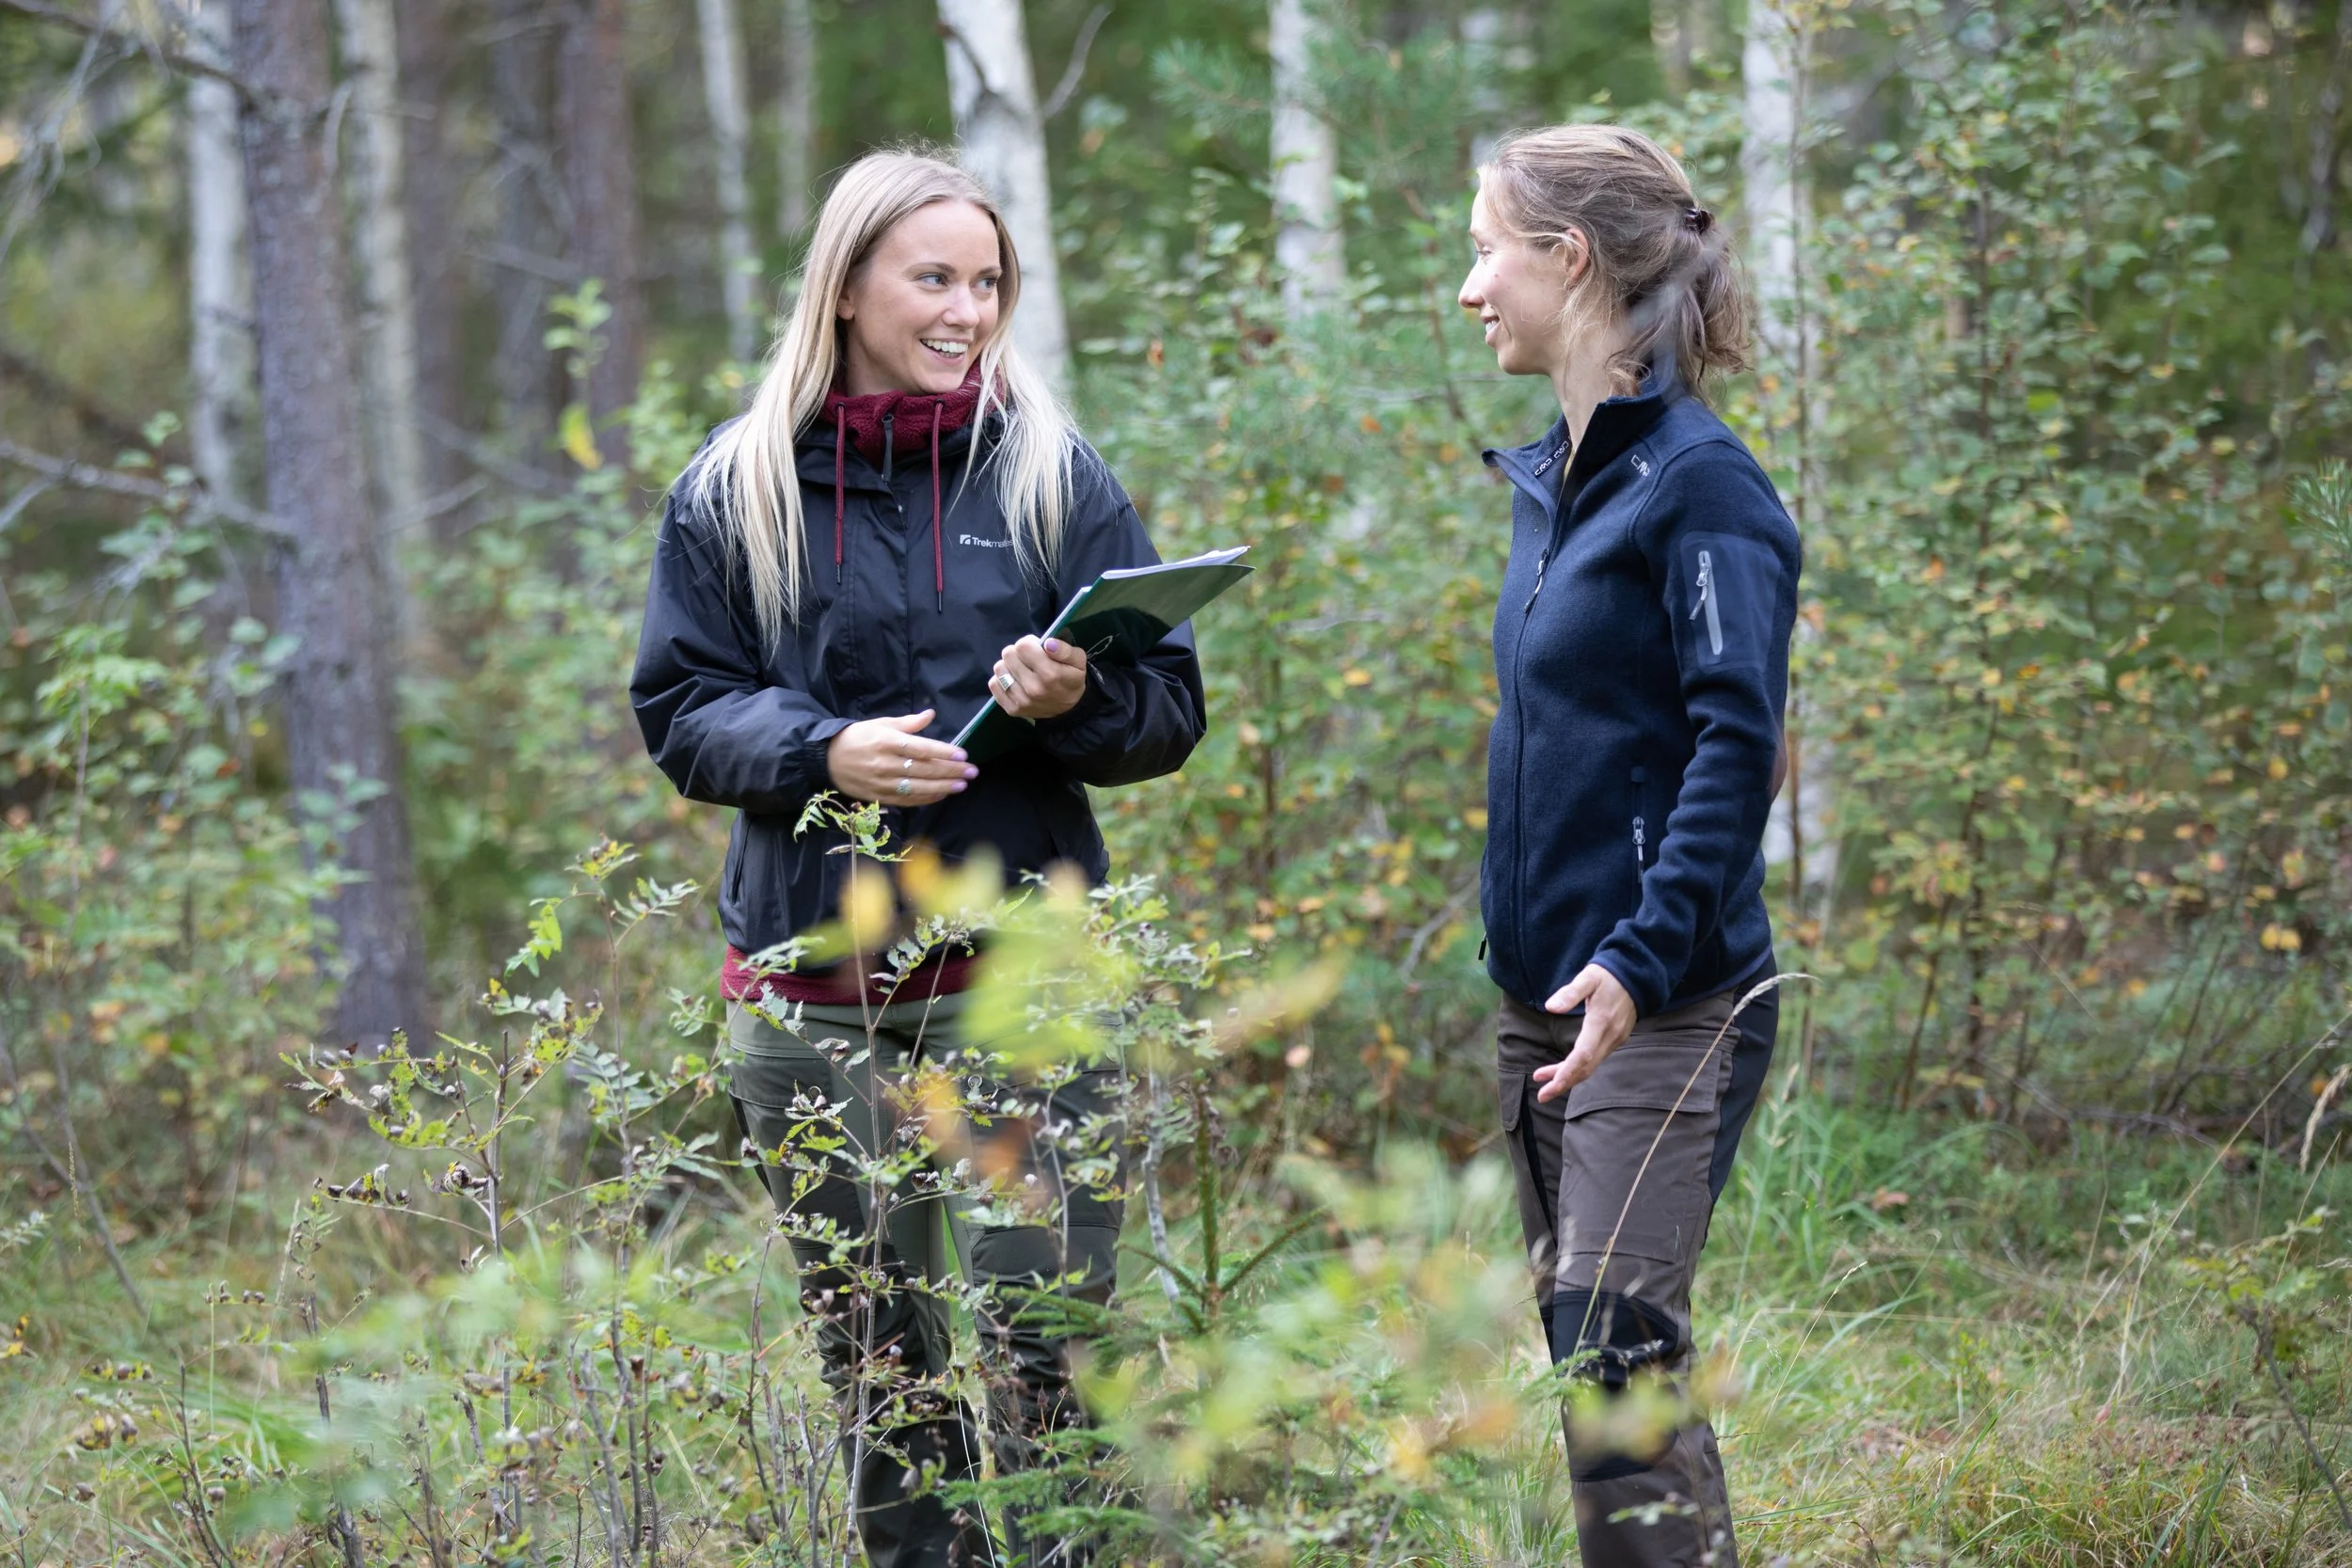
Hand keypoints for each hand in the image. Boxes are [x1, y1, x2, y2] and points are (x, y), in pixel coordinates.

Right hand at [826, 711, 975, 803]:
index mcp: (886, 741)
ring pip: (918, 788)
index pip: (921, 749)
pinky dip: (927, 799)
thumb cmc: (857, 737)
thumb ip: (908, 723)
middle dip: (951, 772)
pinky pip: (908, 800)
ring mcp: (882, 783)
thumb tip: (930, 714)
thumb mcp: (880, 724)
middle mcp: (885, 763)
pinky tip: (943, 795)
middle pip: (924, 770)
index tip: (963, 755)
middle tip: (971, 772)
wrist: (826, 759)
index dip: (944, 753)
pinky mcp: (879, 797)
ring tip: (962, 785)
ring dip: (943, 788)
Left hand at [990, 636, 1087, 719]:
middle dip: (1018, 653)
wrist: (1069, 710)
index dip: (1029, 643)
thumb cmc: (1072, 679)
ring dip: (1008, 665)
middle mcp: (1033, 688)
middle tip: (1028, 659)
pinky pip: (994, 684)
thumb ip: (1065, 650)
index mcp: (1050, 674)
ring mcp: (1021, 700)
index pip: (1022, 646)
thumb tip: (1048, 643)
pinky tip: (1014, 680)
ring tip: (1021, 669)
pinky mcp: (1012, 709)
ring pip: (999, 668)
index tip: (1036, 648)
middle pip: (1008, 655)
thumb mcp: (1078, 661)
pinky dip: (1001, 679)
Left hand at [1532, 964, 1636, 1102]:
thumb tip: (1550, 1007)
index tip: (1550, 1084)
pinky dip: (1578, 1067)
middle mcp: (1611, 1036)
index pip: (1583, 1054)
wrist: (1637, 976)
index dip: (1566, 1071)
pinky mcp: (1616, 1039)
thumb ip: (1570, 992)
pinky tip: (1563, 1069)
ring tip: (1543, 1080)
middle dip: (1563, 1083)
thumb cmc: (1608, 975)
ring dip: (1568, 1076)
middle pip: (1586, 1067)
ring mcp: (1615, 1039)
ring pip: (1590, 1065)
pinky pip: (1595, 1059)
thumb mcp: (1588, 977)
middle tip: (1542, 1095)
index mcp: (1601, 1022)